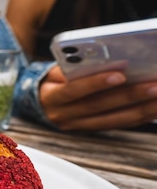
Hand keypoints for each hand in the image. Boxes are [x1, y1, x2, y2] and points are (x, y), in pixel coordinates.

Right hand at [39, 66, 156, 130]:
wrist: (42, 102)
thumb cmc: (55, 80)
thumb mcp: (56, 70)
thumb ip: (75, 66)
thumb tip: (108, 59)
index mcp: (52, 97)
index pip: (72, 90)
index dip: (95, 83)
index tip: (120, 74)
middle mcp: (63, 115)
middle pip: (99, 107)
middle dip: (129, 96)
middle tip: (155, 85)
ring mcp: (78, 126)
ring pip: (113, 120)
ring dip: (142, 109)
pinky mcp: (93, 130)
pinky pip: (119, 125)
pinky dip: (140, 116)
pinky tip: (156, 108)